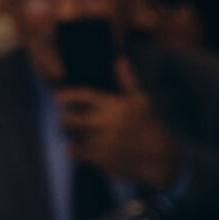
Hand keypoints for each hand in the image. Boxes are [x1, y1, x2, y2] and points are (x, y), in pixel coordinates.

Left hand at [57, 64, 179, 189]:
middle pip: (69, 120)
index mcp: (112, 105)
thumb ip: (127, 80)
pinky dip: (75, 151)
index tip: (57, 99)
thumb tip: (120, 59)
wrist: (161, 157)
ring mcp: (101, 143)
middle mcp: (104, 123)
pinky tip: (81, 148)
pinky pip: (76, 154)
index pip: (81, 96)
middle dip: (65, 120)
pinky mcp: (101, 160)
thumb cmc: (149, 125)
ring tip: (73, 135)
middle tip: (66, 120)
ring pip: (71, 138)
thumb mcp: (141, 100)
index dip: (65, 97)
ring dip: (71, 137)